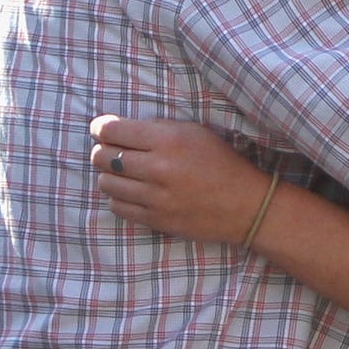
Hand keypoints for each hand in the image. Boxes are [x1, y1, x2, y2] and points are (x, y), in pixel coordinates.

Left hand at [90, 115, 272, 243]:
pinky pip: (117, 207)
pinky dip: (118, 197)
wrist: (248, 206)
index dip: (100, 128)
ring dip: (109, 176)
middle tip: (113, 151)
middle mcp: (158, 168)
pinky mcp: (156, 219)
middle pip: (102, 157)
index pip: (111, 131)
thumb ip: (156, 129)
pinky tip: (132, 192)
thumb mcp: (195, 133)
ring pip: (105, 183)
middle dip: (102, 151)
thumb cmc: (222, 163)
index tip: (101, 130)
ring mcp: (155, 197)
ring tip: (123, 173)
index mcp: (168, 140)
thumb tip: (115, 129)